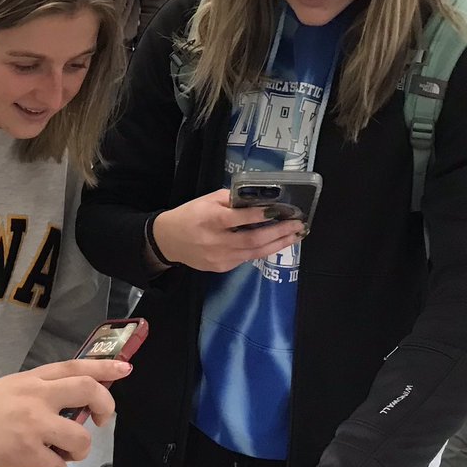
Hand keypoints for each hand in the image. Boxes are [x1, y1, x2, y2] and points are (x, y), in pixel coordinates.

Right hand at [0, 357, 130, 466]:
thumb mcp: (7, 388)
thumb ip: (34, 393)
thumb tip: (60, 407)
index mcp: (33, 379)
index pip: (75, 366)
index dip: (104, 368)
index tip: (125, 370)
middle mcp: (38, 397)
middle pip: (89, 392)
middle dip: (105, 408)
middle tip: (99, 421)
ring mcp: (34, 425)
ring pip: (81, 439)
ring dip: (79, 451)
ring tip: (65, 454)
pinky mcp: (27, 452)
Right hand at [152, 190, 303, 273]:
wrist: (168, 241)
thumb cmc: (190, 214)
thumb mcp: (207, 200)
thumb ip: (232, 199)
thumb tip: (259, 199)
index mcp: (210, 219)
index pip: (239, 218)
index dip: (261, 215)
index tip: (281, 210)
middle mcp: (215, 240)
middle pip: (253, 239)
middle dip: (279, 232)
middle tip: (299, 225)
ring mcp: (219, 257)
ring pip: (254, 252)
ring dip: (278, 244)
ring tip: (295, 236)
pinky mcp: (221, 267)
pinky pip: (247, 258)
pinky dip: (263, 250)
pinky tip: (276, 243)